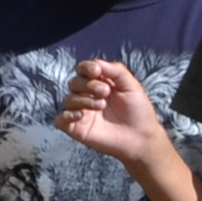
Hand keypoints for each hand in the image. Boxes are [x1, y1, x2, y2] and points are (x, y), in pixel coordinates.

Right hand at [55, 59, 169, 166]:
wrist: (141, 137)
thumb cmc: (138, 112)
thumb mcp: (131, 85)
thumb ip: (116, 71)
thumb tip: (97, 63)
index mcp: (99, 84)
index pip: (83, 70)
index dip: (86, 67)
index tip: (96, 71)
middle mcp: (87, 96)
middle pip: (74, 82)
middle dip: (88, 85)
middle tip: (105, 92)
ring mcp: (81, 112)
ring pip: (68, 99)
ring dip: (83, 99)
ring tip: (101, 106)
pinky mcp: (76, 128)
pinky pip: (60, 119)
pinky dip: (67, 115)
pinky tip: (81, 115)